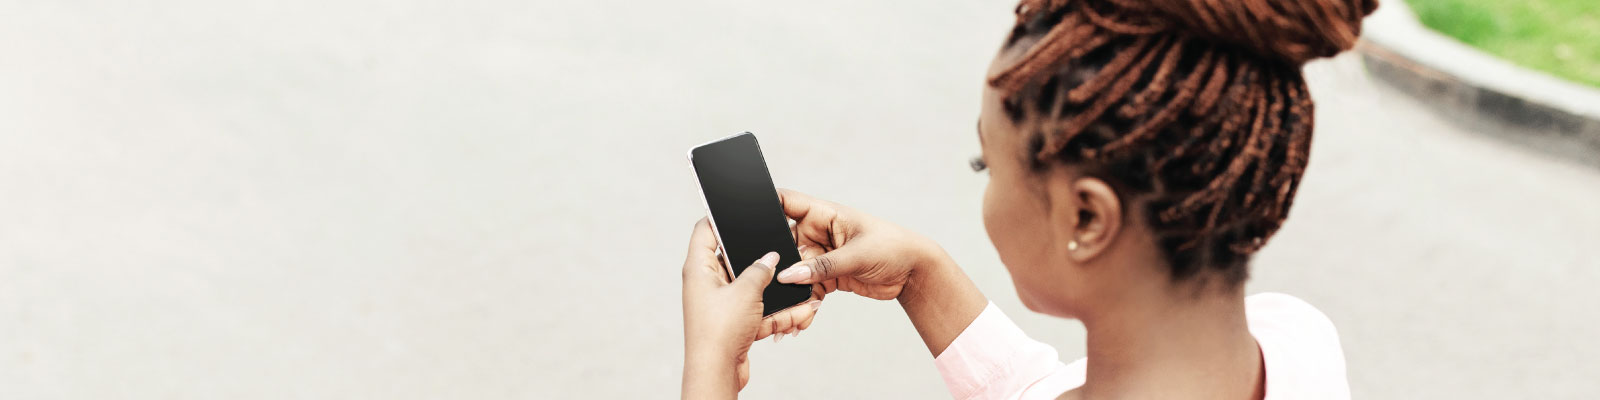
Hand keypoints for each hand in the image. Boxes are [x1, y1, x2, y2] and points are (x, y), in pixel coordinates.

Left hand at [681, 219, 820, 397]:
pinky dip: (776, 312)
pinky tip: (801, 311)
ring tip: (803, 292)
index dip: (721, 218)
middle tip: (782, 250)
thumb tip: (770, 257)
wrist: (717, 373)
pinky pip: (758, 310)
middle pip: (736, 261)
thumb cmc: (719, 331)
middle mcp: (706, 283)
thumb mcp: (746, 291)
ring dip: (777, 293)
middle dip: (763, 262)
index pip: (705, 230)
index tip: (741, 210)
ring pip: (753, 289)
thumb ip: (760, 269)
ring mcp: (720, 304)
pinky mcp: (733, 322)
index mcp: (699, 268)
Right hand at [776, 189, 986, 356]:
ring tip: (785, 313)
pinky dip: (803, 305)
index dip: (763, 206)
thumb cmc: (892, 246)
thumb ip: (822, 266)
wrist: (913, 272)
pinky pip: (806, 290)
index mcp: (823, 214)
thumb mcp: (856, 255)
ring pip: (792, 273)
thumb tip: (789, 276)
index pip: (785, 202)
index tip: (741, 220)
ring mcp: (820, 256)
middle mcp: (817, 233)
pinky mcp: (826, 277)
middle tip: (764, 283)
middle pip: (782, 244)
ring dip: (788, 292)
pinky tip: (800, 320)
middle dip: (774, 264)